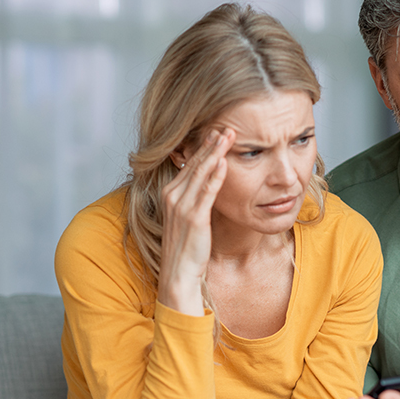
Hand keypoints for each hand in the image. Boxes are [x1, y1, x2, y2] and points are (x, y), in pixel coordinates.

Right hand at [157, 128, 234, 314]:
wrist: (179, 274)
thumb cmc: (188, 248)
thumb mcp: (191, 217)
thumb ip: (198, 199)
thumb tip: (212, 183)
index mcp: (171, 193)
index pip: (189, 163)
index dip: (204, 146)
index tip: (217, 130)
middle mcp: (173, 196)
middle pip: (194, 162)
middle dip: (210, 142)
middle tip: (226, 124)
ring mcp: (181, 206)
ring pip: (200, 172)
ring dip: (215, 152)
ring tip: (228, 135)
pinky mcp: (193, 218)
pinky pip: (206, 192)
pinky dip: (215, 176)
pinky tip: (224, 162)